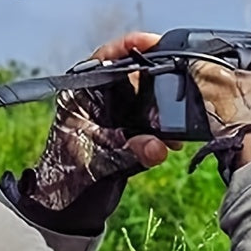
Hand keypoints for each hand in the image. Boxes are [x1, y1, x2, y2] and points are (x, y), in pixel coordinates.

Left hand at [21, 31, 175, 212]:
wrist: (69, 209)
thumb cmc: (68, 178)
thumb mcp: (97, 162)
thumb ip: (129, 152)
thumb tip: (159, 147)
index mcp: (81, 95)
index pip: (104, 59)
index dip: (128, 46)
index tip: (151, 41)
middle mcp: (99, 100)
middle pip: (133, 74)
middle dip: (158, 75)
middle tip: (181, 76)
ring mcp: (114, 116)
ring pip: (145, 97)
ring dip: (164, 106)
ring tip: (182, 114)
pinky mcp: (128, 133)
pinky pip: (151, 122)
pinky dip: (165, 129)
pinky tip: (176, 139)